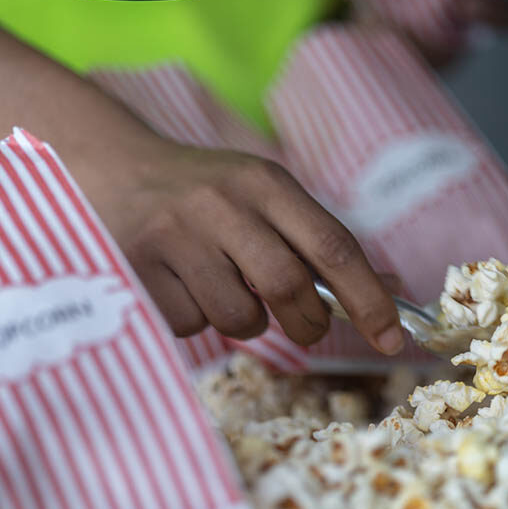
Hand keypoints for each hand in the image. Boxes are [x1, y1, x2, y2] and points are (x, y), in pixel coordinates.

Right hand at [84, 136, 404, 353]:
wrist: (114, 169)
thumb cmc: (208, 193)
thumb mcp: (264, 197)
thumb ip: (318, 241)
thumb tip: (391, 287)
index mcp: (265, 182)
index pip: (333, 246)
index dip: (369, 299)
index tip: (393, 339)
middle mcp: (221, 203)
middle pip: (287, 287)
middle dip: (308, 324)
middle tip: (306, 328)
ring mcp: (174, 234)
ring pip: (238, 317)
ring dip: (245, 323)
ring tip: (224, 291)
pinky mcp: (134, 268)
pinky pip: (189, 325)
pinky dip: (197, 320)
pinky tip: (180, 286)